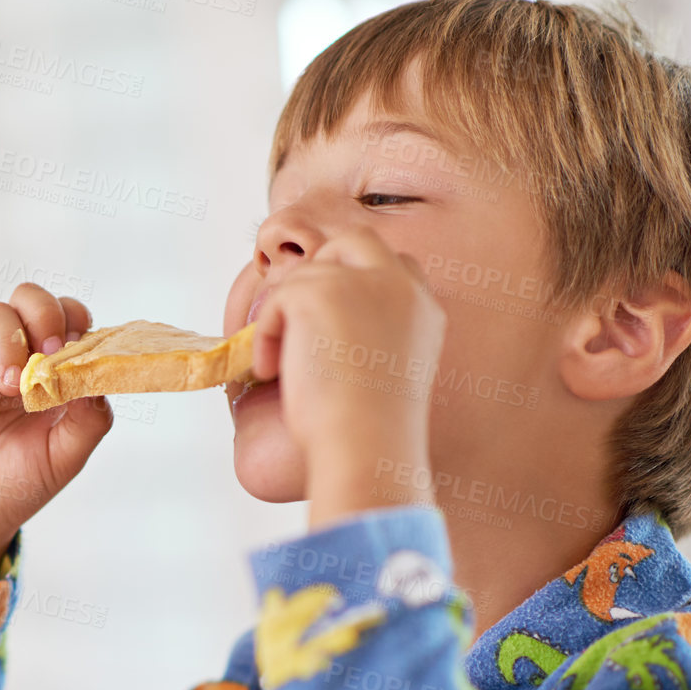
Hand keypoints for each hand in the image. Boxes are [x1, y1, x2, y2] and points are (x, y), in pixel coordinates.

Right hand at [0, 284, 112, 603]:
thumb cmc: (18, 482)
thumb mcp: (68, 455)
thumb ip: (91, 416)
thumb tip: (99, 375)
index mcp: (50, 369)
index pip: (68, 318)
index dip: (76, 323)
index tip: (78, 353)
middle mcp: (16, 359)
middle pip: (28, 299)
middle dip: (44, 314)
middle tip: (49, 352)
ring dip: (11, 348)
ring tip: (15, 391)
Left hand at [249, 228, 445, 527]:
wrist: (366, 447)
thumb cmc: (371, 434)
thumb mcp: (386, 372)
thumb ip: (370, 334)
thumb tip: (321, 327)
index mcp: (424, 309)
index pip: (394, 263)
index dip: (357, 280)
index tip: (335, 321)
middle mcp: (402, 286)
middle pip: (354, 242)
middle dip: (320, 275)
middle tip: (298, 326)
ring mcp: (362, 282)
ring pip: (306, 276)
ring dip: (285, 318)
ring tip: (283, 369)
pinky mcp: (320, 292)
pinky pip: (276, 300)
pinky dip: (266, 335)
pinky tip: (274, 373)